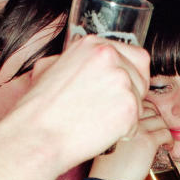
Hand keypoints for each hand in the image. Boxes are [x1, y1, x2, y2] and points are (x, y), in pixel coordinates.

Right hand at [10, 35, 150, 171]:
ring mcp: (121, 80)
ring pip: (140, 103)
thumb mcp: (54, 68)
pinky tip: (99, 132)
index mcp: (93, 44)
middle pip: (142, 79)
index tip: (121, 89)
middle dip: (131, 97)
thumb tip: (98, 65)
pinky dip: (122, 134)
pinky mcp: (129, 106)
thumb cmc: (40, 109)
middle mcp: (110, 56)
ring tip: (96, 121)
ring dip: (125, 117)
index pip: (136, 56)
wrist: (37, 134)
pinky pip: (136, 125)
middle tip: (107, 110)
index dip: (131, 77)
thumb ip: (83, 63)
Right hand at [89, 101, 173, 179]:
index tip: (149, 123)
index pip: (136, 102)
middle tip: (158, 131)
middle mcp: (126, 119)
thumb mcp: (109, 140)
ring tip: (163, 140)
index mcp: (116, 117)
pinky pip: (166, 133)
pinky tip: (168, 147)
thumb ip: (121, 129)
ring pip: (160, 120)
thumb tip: (138, 126)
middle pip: (149, 109)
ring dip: (164, 129)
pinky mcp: (148, 141)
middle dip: (156, 119)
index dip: (146, 111)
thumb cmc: (108, 165)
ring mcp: (138, 129)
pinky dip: (170, 140)